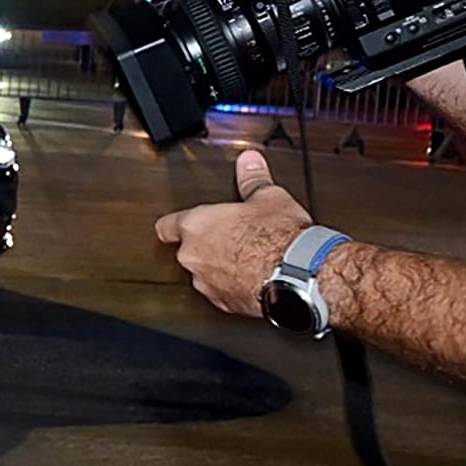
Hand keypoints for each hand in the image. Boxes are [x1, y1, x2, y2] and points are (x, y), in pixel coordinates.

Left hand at [155, 149, 315, 317]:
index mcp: (197, 226)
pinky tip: (254, 277)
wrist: (298, 275)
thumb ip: (252, 179)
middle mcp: (194, 257)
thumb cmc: (279, 237)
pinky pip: (223, 292)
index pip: (167, 226)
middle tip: (232, 237)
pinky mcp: (225, 303)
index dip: (173, 225)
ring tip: (248, 257)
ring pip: (205, 274)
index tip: (177, 225)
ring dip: (220, 267)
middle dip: (207, 245)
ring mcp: (207, 283)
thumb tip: (249, 162)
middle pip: (188, 250)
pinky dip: (234, 286)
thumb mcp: (268, 197)